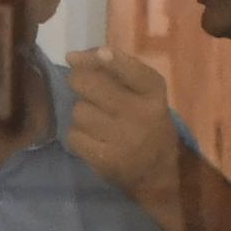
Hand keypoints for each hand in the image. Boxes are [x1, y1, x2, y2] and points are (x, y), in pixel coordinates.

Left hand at [66, 49, 186, 222]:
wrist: (157, 174)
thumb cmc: (148, 125)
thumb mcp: (146, 94)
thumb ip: (117, 70)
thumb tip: (72, 57)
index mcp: (153, 93)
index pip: (127, 68)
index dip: (101, 59)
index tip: (86, 56)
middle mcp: (140, 113)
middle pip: (90, 85)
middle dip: (79, 82)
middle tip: (84, 89)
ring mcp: (122, 138)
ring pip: (79, 112)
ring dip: (81, 114)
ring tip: (96, 121)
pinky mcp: (106, 159)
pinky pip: (74, 136)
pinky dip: (78, 136)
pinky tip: (92, 139)